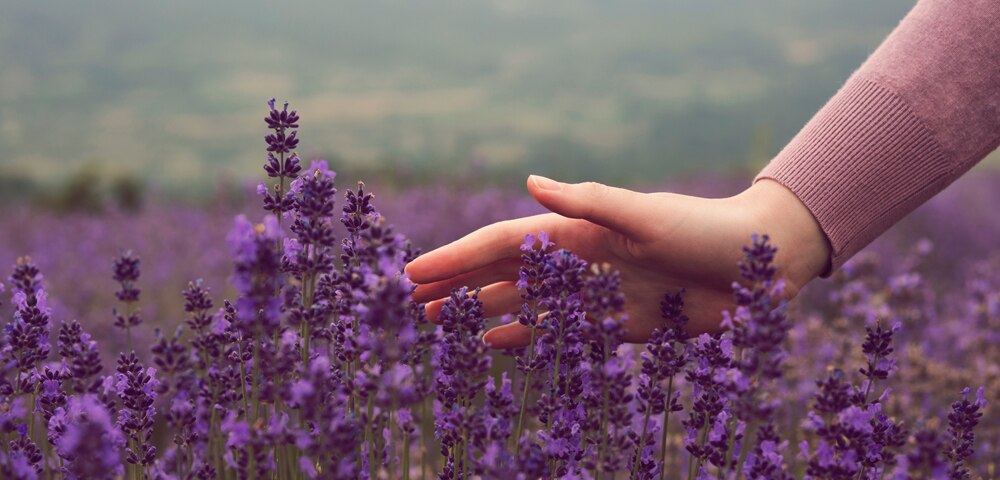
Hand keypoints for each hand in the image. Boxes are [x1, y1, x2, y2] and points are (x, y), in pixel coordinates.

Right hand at [405, 175, 830, 348]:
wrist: (760, 265)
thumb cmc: (706, 230)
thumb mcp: (648, 214)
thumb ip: (589, 202)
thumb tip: (529, 181)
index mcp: (578, 230)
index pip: (503, 244)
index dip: (458, 259)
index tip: (416, 274)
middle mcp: (579, 261)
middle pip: (505, 274)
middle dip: (460, 286)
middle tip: (415, 302)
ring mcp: (595, 293)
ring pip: (525, 304)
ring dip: (483, 311)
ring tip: (442, 322)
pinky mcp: (618, 323)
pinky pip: (561, 333)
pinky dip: (526, 337)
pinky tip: (497, 344)